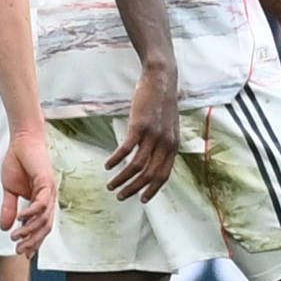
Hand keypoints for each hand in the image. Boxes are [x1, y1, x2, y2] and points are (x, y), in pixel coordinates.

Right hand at [0, 131, 55, 254]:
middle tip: (20, 251)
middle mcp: (49, 199)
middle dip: (33, 242)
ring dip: (30, 230)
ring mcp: (49, 191)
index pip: (41, 227)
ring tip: (16, 237)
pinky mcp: (46, 182)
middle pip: (45, 227)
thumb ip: (9, 208)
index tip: (23, 253)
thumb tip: (4, 227)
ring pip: (45, 218)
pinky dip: (31, 213)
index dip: (34, 241)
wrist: (21, 140)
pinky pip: (41, 203)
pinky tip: (21, 219)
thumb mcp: (9, 190)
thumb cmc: (17, 161)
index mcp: (41, 201)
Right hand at [107, 67, 178, 201]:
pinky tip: (107, 165)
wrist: (161, 80)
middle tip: (120, 196)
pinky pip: (126, 150)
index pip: (163, 175)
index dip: (152, 190)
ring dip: (122, 178)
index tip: (141, 200)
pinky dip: (116, 160)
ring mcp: (153, 135)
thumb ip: (164, 143)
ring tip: (110, 185)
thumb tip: (154, 159)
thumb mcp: (169, 126)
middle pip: (149, 175)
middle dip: (133, 189)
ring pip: (136, 166)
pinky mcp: (139, 126)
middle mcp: (165, 144)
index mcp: (173, 146)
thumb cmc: (162, 103)